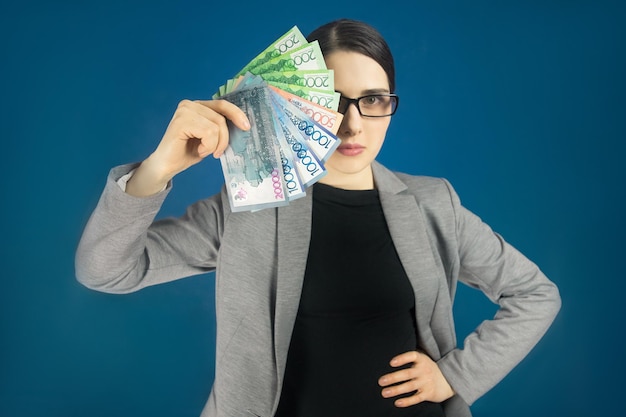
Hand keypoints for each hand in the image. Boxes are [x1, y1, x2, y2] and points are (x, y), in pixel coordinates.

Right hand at [127, 99, 249, 196]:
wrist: (167, 166)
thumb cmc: (187, 152)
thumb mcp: (210, 138)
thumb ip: (220, 127)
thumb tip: (243, 124)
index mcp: (198, 106)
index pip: (222, 104)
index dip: (237, 114)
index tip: (246, 127)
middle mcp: (190, 104)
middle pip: (221, 118)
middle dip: (224, 139)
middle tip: (217, 153)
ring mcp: (184, 111)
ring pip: (216, 126)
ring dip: (214, 145)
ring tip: (203, 151)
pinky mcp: (181, 121)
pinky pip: (208, 133)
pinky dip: (208, 146)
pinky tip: (198, 150)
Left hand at [378, 351, 454, 406]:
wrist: (449, 380)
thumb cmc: (429, 368)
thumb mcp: (423, 359)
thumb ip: (410, 357)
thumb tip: (391, 357)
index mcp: (422, 359)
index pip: (412, 356)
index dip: (402, 359)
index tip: (391, 363)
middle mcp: (424, 370)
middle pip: (407, 374)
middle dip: (393, 378)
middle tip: (381, 381)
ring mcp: (426, 382)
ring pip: (409, 386)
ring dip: (396, 390)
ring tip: (384, 392)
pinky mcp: (428, 393)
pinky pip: (416, 398)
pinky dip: (407, 401)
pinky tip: (397, 402)